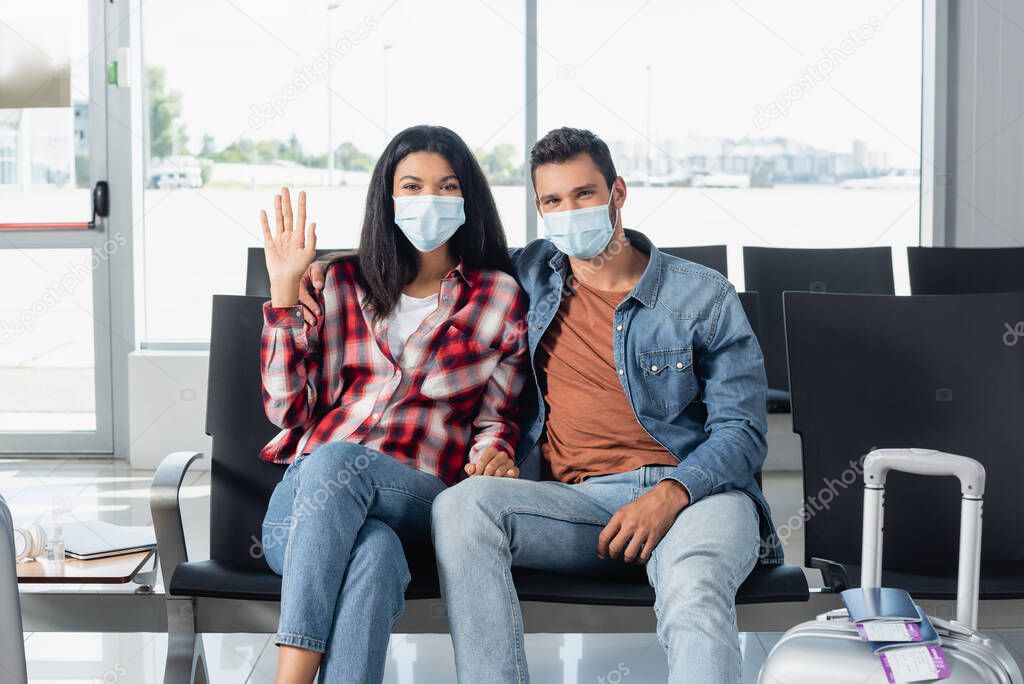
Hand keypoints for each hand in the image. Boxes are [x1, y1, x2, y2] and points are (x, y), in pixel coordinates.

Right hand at [261, 187, 316, 306]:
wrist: (286, 279)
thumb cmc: (299, 268)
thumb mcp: (310, 253)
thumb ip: (312, 238)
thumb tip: (313, 222)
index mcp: (300, 236)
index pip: (301, 216)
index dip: (301, 205)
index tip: (302, 193)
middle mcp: (289, 235)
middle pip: (288, 214)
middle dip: (287, 201)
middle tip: (286, 188)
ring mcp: (279, 238)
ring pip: (278, 219)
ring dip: (277, 207)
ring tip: (278, 195)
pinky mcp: (269, 244)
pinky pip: (266, 230)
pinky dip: (265, 221)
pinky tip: (264, 211)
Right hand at [298, 260, 328, 325]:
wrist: (316, 269)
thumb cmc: (317, 268)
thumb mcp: (318, 268)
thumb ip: (318, 275)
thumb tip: (319, 286)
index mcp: (296, 281)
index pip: (302, 294)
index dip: (310, 304)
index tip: (318, 312)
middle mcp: (292, 290)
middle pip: (296, 304)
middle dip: (304, 315)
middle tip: (313, 323)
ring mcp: (292, 296)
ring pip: (294, 309)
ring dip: (300, 320)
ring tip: (307, 329)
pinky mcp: (295, 301)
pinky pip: (295, 310)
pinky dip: (298, 319)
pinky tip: (303, 328)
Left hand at [464, 447, 518, 477]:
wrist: (496, 475)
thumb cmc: (484, 470)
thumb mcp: (476, 468)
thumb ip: (470, 468)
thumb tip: (471, 470)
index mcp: (491, 451)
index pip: (483, 459)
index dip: (478, 469)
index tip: (474, 478)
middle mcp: (501, 455)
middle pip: (492, 465)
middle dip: (485, 475)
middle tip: (482, 482)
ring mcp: (509, 462)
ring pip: (500, 470)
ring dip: (494, 478)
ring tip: (490, 482)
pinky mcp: (515, 470)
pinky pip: (513, 472)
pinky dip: (508, 475)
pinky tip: (503, 479)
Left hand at [597, 480, 689, 563]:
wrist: (664, 498)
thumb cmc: (644, 504)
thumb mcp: (626, 509)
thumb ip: (617, 523)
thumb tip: (609, 540)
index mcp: (620, 516)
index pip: (604, 536)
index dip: (600, 549)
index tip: (601, 554)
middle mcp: (630, 524)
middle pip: (614, 548)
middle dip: (612, 555)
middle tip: (614, 557)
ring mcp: (642, 531)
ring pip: (629, 554)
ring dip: (627, 559)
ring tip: (628, 558)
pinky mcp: (654, 537)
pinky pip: (644, 555)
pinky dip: (640, 560)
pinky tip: (639, 558)